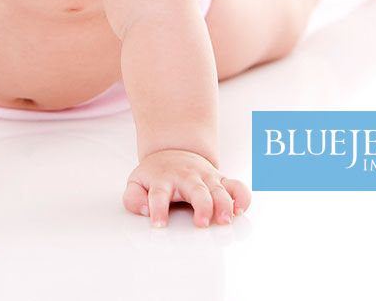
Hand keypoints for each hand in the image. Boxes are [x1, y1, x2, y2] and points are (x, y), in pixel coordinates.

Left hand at [123, 148, 250, 226]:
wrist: (174, 151)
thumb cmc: (156, 174)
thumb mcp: (137, 182)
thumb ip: (134, 198)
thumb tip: (145, 210)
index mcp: (164, 179)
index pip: (159, 194)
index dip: (158, 209)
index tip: (159, 224)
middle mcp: (187, 177)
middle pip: (196, 191)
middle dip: (202, 207)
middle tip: (202, 223)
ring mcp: (206, 178)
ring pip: (218, 190)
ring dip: (224, 204)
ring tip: (225, 220)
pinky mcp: (220, 181)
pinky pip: (237, 186)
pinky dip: (242, 197)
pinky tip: (240, 209)